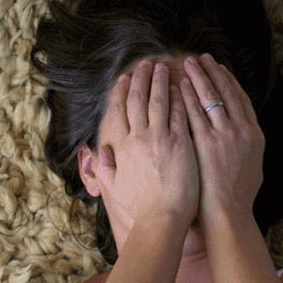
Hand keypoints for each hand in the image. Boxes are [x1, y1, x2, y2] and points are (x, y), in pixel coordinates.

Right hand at [92, 60, 198, 235]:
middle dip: (142, 79)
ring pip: (160, 101)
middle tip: (146, 64)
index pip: (119, 111)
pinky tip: (183, 86)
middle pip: (139, 100)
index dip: (121, 91)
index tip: (124, 78)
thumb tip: (99, 150)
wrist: (161, 219)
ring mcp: (161, 139)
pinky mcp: (181, 143)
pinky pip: (180, 113)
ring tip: (164, 68)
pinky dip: (180, 98)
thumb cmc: (139, 207)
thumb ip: (104, 167)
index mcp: (122, 147)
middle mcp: (140, 138)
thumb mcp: (114, 187)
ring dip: (161, 82)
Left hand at [180, 54, 265, 225]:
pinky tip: (178, 86)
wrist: (229, 212)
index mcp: (255, 134)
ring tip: (188, 64)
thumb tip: (245, 138)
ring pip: (210, 98)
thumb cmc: (238, 197)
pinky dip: (187, 97)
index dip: (230, 82)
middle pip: (226, 92)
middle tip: (202, 58)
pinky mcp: (205, 143)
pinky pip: (194, 114)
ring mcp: (223, 135)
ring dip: (199, 78)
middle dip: (213, 72)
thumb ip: (248, 148)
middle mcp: (241, 130)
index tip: (221, 69)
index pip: (241, 100)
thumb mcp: (253, 167)